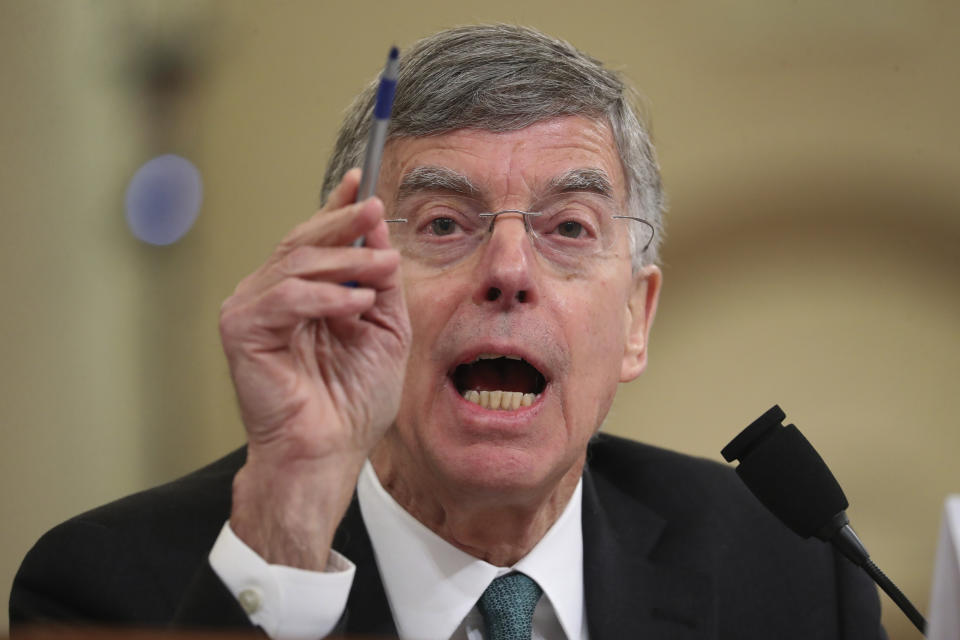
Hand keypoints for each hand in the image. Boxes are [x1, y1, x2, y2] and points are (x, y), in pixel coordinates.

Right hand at [219, 169, 409, 567]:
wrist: (329, 450)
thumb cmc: (352, 401)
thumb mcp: (384, 329)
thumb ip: (379, 282)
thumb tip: (377, 232)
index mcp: (302, 294)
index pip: (314, 239)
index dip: (336, 207)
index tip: (362, 179)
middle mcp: (270, 295)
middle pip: (302, 240)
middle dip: (344, 222)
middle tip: (375, 210)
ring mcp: (250, 310)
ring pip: (295, 261)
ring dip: (346, 261)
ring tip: (383, 269)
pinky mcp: (240, 330)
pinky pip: (285, 296)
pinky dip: (325, 296)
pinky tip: (355, 305)